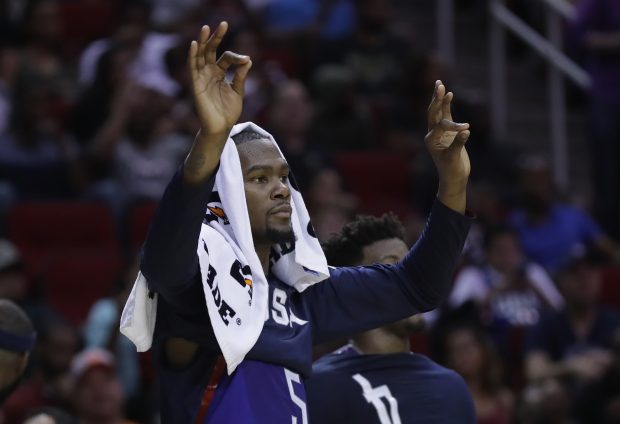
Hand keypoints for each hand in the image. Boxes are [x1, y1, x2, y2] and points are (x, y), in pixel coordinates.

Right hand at [188, 22, 251, 137]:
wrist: (221, 128)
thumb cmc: (228, 112)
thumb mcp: (238, 91)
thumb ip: (241, 76)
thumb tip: (248, 59)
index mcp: (220, 74)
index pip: (226, 58)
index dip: (236, 57)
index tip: (246, 59)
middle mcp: (209, 73)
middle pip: (211, 51)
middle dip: (216, 37)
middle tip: (224, 24)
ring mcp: (202, 78)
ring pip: (200, 56)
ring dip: (203, 41)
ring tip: (206, 28)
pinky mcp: (196, 85)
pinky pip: (193, 68)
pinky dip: (193, 56)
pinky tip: (196, 44)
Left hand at [425, 80, 470, 187]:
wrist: (453, 176)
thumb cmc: (452, 170)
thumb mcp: (454, 159)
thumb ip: (458, 144)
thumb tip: (466, 131)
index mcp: (430, 140)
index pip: (440, 126)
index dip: (453, 125)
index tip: (466, 128)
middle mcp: (432, 134)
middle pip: (432, 112)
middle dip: (436, 99)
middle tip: (438, 84)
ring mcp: (439, 131)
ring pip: (438, 111)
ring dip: (439, 98)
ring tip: (439, 84)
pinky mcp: (447, 131)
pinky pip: (446, 114)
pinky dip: (447, 104)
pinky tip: (448, 94)